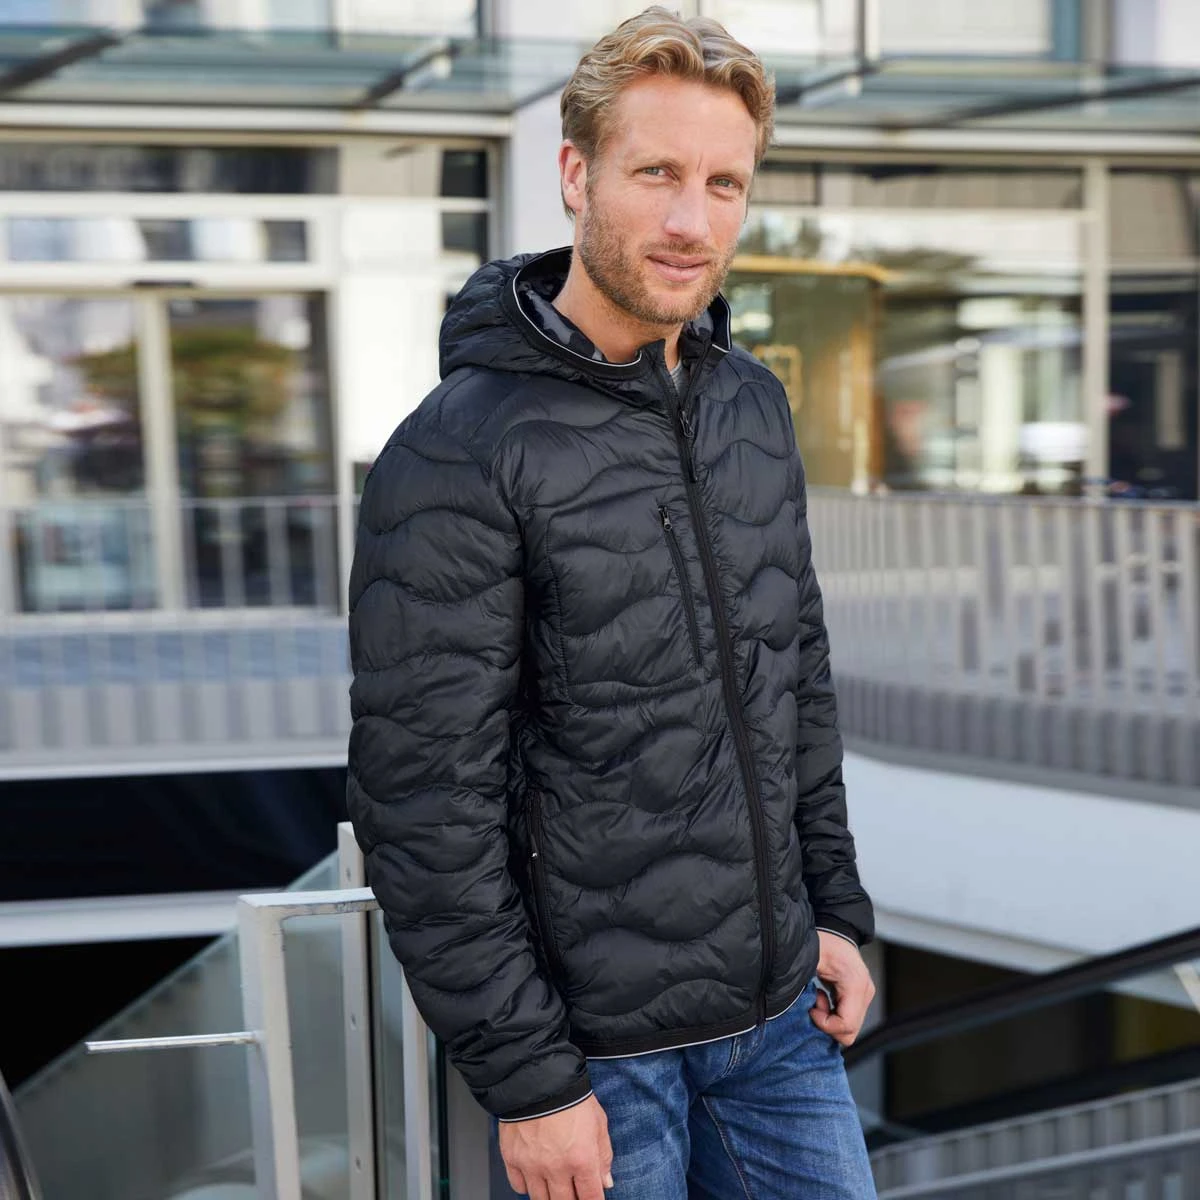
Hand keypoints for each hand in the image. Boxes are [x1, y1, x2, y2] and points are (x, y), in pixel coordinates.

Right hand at [499, 1093, 613, 1199]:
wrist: (537, 1076)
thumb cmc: (570, 1095)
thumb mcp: (598, 1121)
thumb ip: (604, 1154)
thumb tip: (606, 1181)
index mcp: (581, 1159)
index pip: (591, 1198)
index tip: (592, 1198)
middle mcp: (556, 1168)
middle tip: (573, 1191)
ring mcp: (532, 1166)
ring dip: (550, 1195)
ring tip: (555, 1185)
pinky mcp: (512, 1158)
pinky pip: (519, 1186)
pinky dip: (527, 1186)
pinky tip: (535, 1175)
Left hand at [810, 930, 875, 1046]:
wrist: (835, 930)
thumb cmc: (824, 941)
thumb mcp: (811, 960)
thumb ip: (805, 983)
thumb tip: (799, 1006)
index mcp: (855, 984)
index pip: (846, 1025)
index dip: (825, 1024)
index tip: (810, 1009)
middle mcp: (865, 993)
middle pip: (850, 1031)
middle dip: (828, 1024)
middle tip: (814, 1003)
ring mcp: (865, 996)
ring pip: (850, 1028)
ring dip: (830, 1020)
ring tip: (818, 998)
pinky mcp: (860, 997)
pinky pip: (848, 1019)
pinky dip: (833, 1015)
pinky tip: (823, 998)